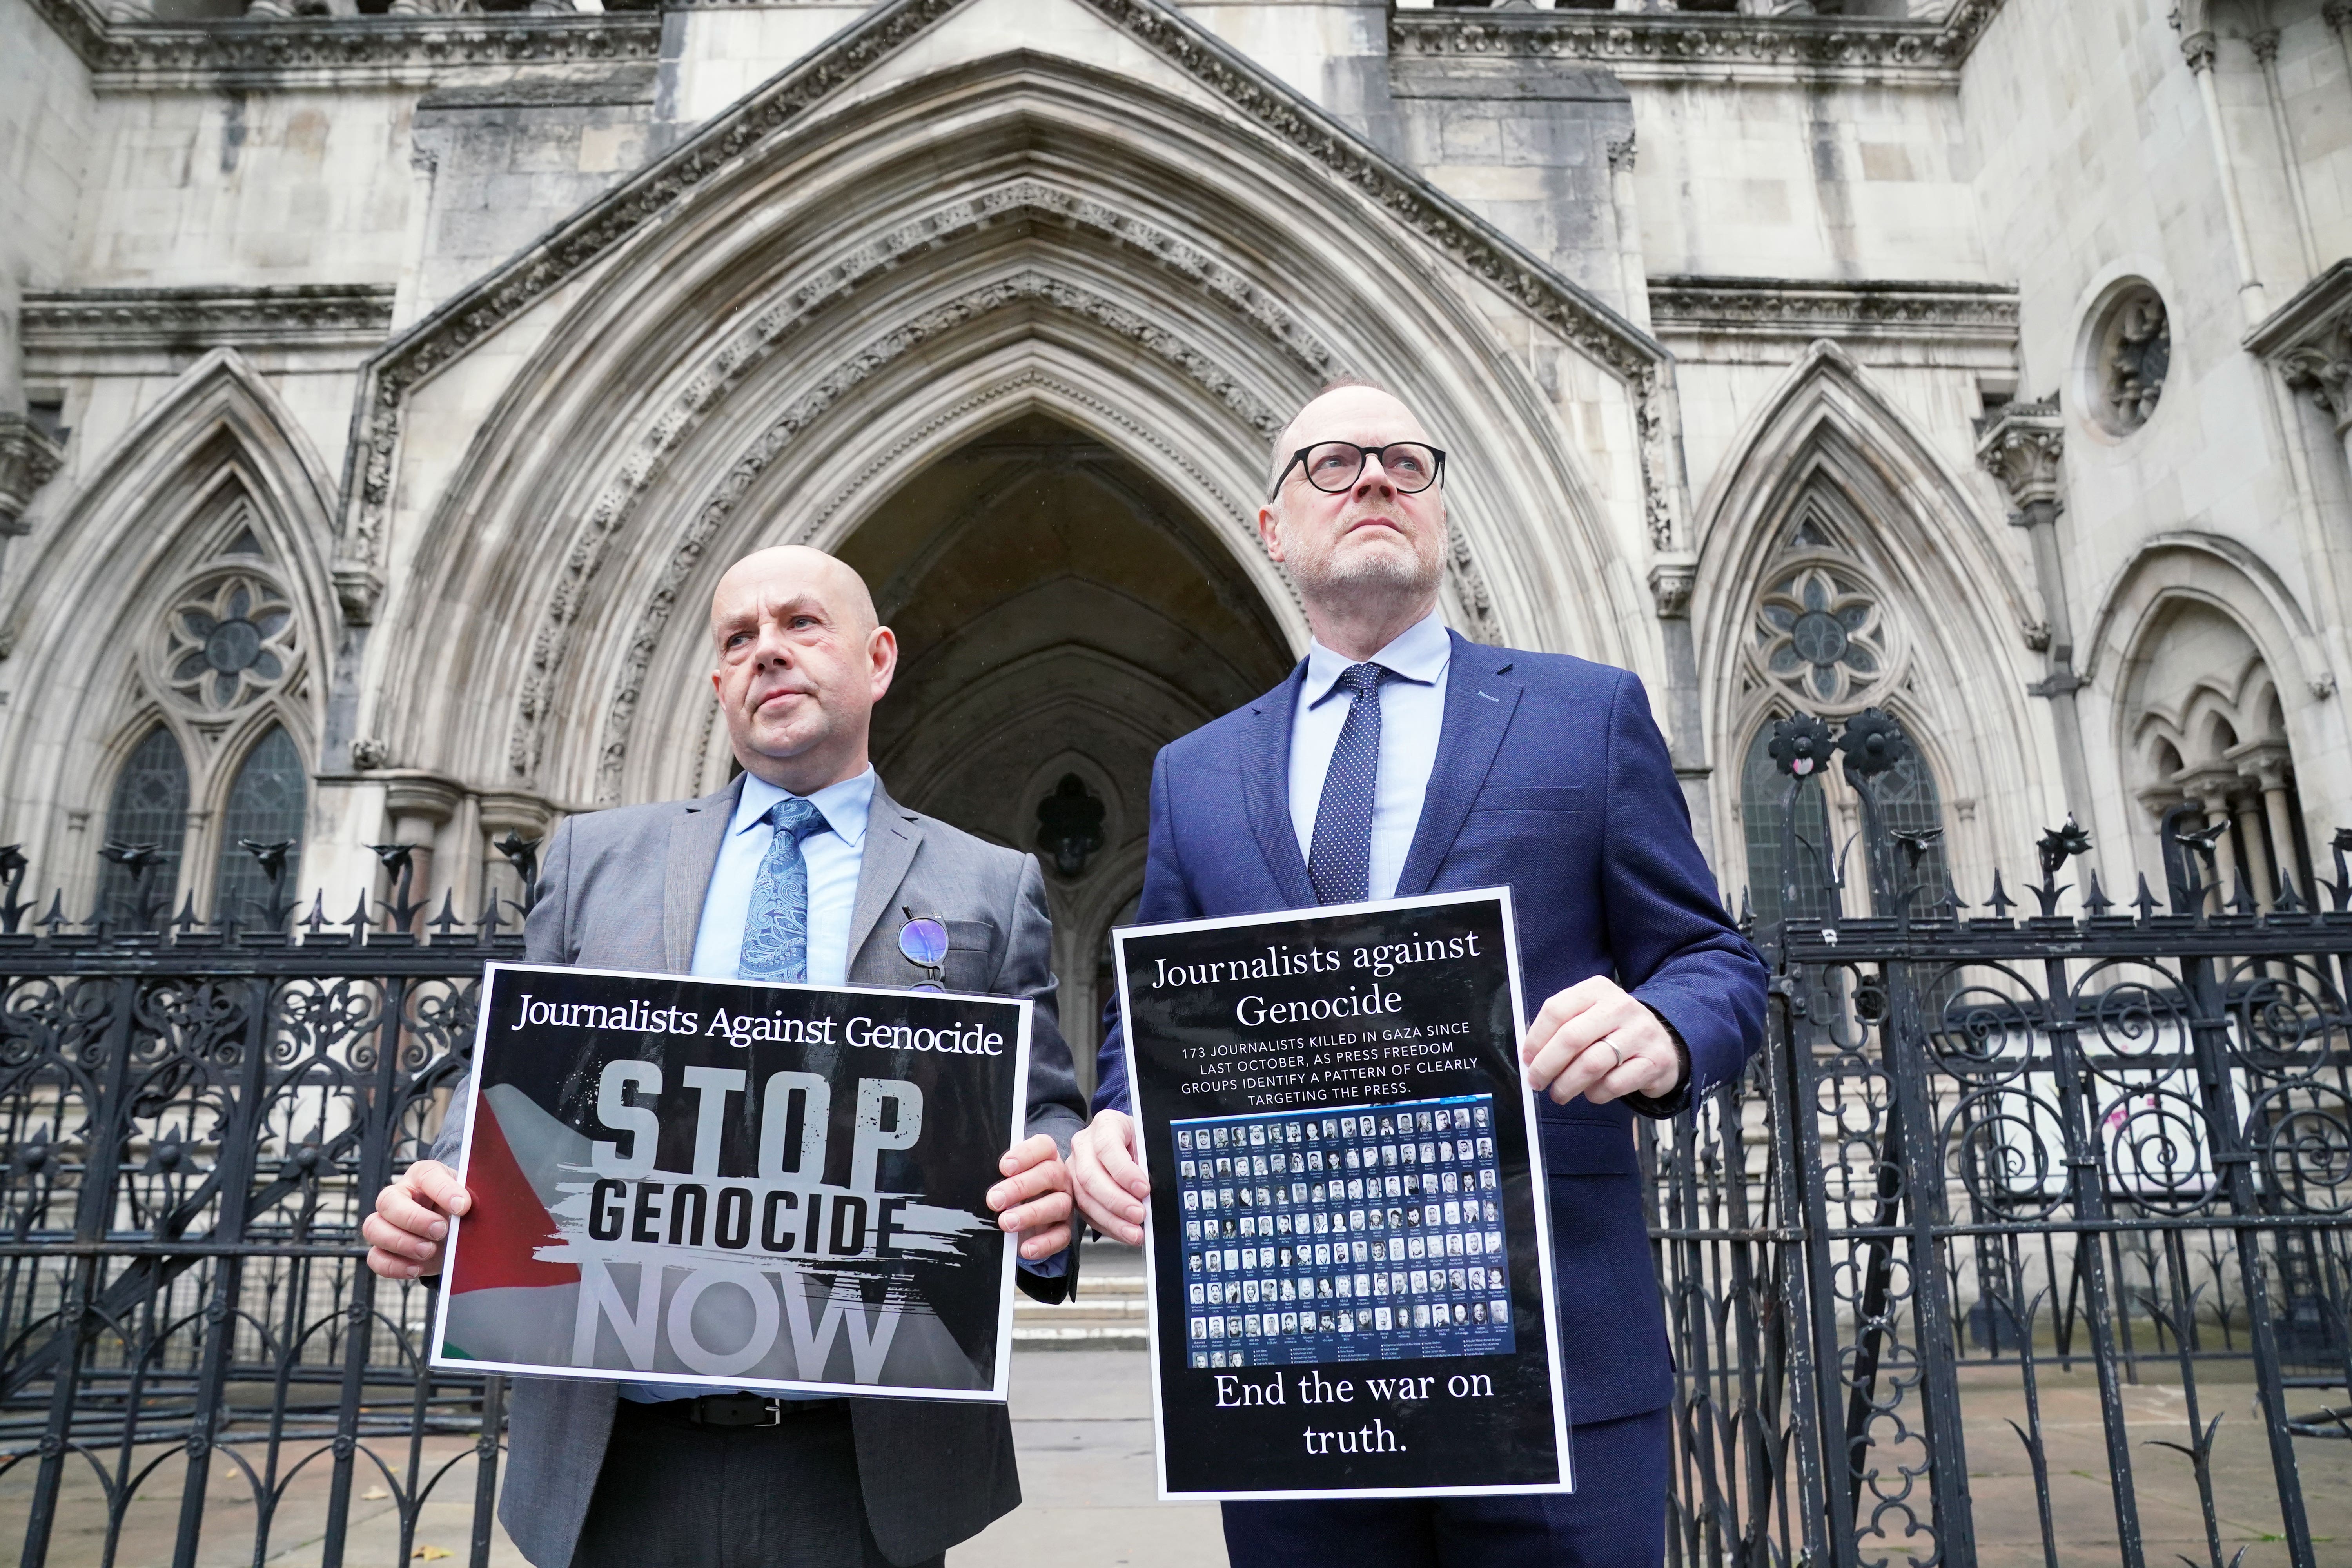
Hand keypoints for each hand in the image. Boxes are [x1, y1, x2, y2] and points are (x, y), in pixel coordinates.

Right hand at [363, 1159, 471, 1279]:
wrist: (455, 1231)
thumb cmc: (460, 1208)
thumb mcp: (469, 1200)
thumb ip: (468, 1200)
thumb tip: (463, 1207)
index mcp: (423, 1176)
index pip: (426, 1175)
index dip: (443, 1190)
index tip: (462, 1207)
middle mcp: (399, 1196)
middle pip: (388, 1201)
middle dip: (414, 1219)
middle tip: (440, 1230)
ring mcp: (386, 1223)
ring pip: (373, 1228)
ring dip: (401, 1243)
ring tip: (428, 1251)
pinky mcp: (384, 1249)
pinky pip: (375, 1258)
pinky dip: (394, 1266)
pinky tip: (416, 1269)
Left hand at [988, 1134, 1073, 1260]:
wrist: (1026, 1220)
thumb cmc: (1013, 1191)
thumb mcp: (1005, 1179)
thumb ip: (997, 1175)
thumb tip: (978, 1179)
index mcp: (1046, 1158)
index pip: (1044, 1147)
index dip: (1026, 1154)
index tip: (1004, 1167)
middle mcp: (1059, 1178)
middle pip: (1048, 1175)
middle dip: (1020, 1187)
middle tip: (995, 1200)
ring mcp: (1064, 1202)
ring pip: (1057, 1204)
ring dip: (1030, 1214)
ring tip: (1006, 1223)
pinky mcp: (1064, 1228)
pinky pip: (1061, 1236)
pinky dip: (1043, 1244)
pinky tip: (1026, 1249)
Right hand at [1068, 1108, 1148, 1244]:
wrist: (1124, 1138)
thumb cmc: (1137, 1139)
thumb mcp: (1146, 1141)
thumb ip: (1146, 1161)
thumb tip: (1149, 1193)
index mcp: (1105, 1124)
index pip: (1107, 1147)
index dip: (1124, 1171)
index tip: (1143, 1189)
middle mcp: (1083, 1144)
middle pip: (1090, 1176)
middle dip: (1116, 1200)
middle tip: (1139, 1215)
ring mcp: (1074, 1167)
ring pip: (1085, 1197)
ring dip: (1111, 1219)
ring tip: (1133, 1232)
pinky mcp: (1073, 1189)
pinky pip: (1085, 1211)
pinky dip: (1106, 1225)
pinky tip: (1122, 1232)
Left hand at [1520, 978, 1680, 1106]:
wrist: (1664, 1042)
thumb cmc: (1615, 1031)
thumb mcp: (1590, 1015)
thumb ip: (1562, 1027)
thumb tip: (1531, 1055)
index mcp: (1598, 989)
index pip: (1556, 1010)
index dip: (1535, 1038)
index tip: (1527, 1059)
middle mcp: (1621, 1007)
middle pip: (1571, 1038)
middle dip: (1546, 1066)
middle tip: (1537, 1082)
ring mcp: (1640, 1033)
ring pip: (1591, 1064)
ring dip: (1567, 1085)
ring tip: (1559, 1093)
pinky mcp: (1654, 1061)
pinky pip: (1613, 1084)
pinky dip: (1595, 1094)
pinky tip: (1591, 1092)